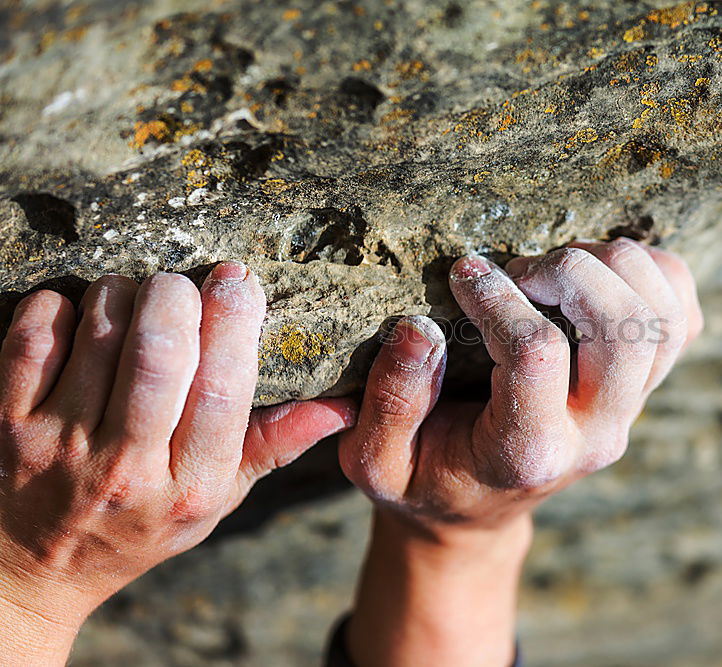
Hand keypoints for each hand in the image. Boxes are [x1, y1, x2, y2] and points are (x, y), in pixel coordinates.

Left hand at [0, 263, 354, 665]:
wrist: (32, 570)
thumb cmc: (140, 524)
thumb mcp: (217, 499)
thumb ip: (274, 445)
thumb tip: (342, 405)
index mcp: (190, 485)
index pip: (223, 390)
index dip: (234, 322)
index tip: (239, 279)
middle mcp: (126, 468)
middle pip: (160, 355)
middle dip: (177, 297)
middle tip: (183, 283)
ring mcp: (61, 446)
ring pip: (101, 336)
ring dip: (124, 294)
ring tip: (136, 296)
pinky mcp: (10, 425)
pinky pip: (36, 339)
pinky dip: (62, 307)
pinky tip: (81, 313)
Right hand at [340, 239, 701, 666]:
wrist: (478, 509)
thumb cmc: (425, 478)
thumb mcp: (379, 462)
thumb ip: (391, 403)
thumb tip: (417, 329)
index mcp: (527, 451)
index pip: (537, 353)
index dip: (497, 298)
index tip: (461, 274)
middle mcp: (595, 431)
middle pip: (626, 328)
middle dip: (571, 271)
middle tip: (518, 268)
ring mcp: (630, 408)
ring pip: (664, 316)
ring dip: (615, 266)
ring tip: (555, 266)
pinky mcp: (647, 384)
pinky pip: (684, 315)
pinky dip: (653, 275)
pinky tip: (598, 273)